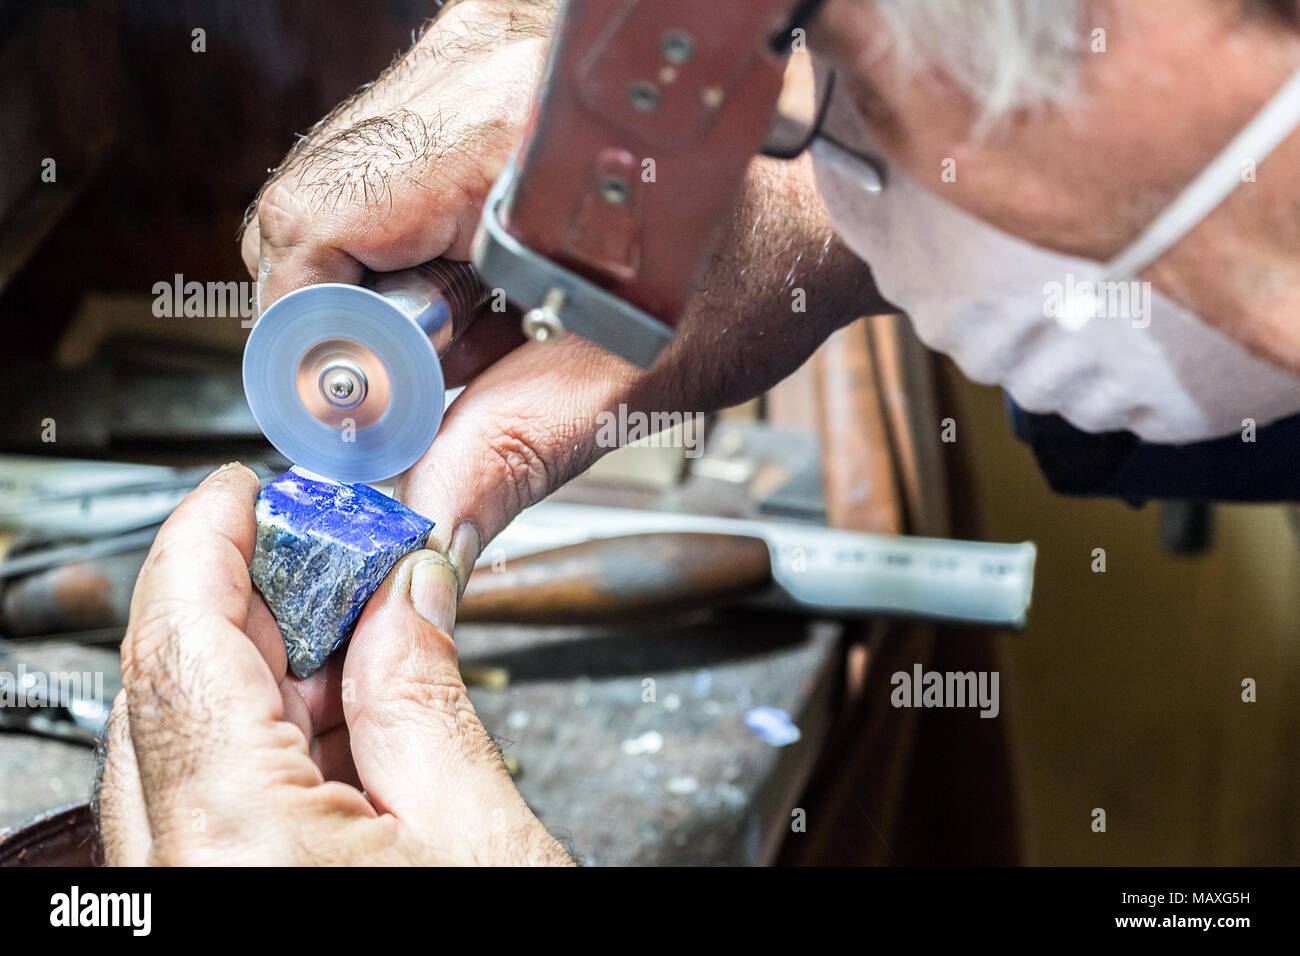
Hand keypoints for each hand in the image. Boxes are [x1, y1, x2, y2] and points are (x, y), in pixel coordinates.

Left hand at [96, 463, 570, 865]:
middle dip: (256, 603)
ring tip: (359, 636)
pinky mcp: (206, 904)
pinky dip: (264, 748)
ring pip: (184, 749)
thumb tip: (407, 590)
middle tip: (332, 555)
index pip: (181, 640)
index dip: (208, 541)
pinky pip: (202, 808)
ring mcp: (183, 892)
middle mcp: (179, 872)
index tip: (241, 489)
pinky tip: (340, 717)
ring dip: (266, 678)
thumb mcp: (480, 837)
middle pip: (175, 688)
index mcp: (237, 839)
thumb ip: (425, 699)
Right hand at [240, 0, 883, 585]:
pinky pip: (393, 169)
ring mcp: (477, 53)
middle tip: (442, 378)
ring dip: (389, 289)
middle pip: (311, 204)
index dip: (316, 337)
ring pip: (343, 189)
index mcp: (507, 128)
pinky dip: (421, 250)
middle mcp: (475, 64)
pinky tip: (497, 283)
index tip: (367, 412)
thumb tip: (425, 520)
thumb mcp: (639, 372)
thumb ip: (516, 448)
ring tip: (493, 324)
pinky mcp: (486, 67)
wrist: (835, 188)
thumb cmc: (772, 257)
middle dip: (354, 321)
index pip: (315, 222)